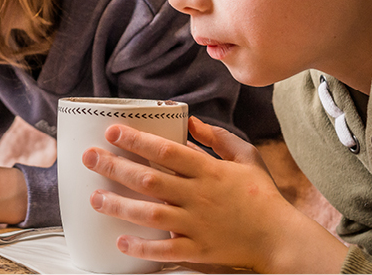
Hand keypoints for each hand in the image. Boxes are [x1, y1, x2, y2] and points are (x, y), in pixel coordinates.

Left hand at [82, 117, 346, 272]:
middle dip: (115, 167)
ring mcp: (198, 224)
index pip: (166, 150)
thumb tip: (189, 120)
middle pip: (150, 179)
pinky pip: (167, 249)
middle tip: (89, 158)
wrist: (281, 237)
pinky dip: (143, 247)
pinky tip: (121, 242)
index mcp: (209, 170)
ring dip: (120, 206)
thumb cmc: (261, 195)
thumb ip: (217, 138)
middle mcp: (199, 195)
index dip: (137, 140)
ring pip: (151, 213)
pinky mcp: (200, 250)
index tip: (111, 131)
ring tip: (94, 199)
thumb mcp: (245, 158)